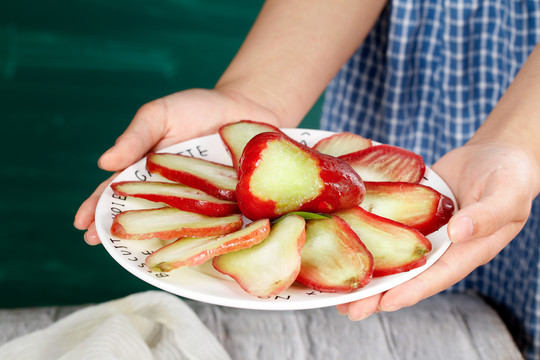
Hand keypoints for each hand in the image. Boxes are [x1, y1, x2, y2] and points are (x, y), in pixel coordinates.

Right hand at [73, 88, 280, 244]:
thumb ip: (136, 137)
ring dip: (158, 241)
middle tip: (97, 244)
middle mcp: (171, 191)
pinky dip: (204, 238)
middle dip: (119, 231)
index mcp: (149, 171)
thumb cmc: (200, 109)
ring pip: (176, 226)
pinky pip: (215, 224)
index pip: (118, 192)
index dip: (98, 208)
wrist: (247, 107)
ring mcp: (199, 200)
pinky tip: (193, 252)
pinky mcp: (228, 205)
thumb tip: (104, 163)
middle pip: (142, 215)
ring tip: (137, 257)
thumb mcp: (161, 115)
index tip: (82, 226)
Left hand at [336, 141, 539, 318]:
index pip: (437, 277)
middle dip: (378, 293)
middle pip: (408, 275)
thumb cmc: (510, 175)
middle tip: (348, 309)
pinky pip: (389, 228)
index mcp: (468, 250)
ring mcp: (425, 232)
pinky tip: (345, 244)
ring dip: (368, 272)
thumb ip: (486, 215)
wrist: (496, 153)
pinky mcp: (411, 213)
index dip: (411, 291)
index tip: (385, 303)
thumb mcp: (506, 195)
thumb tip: (457, 233)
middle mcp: (442, 247)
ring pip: (393, 256)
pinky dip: (369, 237)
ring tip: (338, 292)